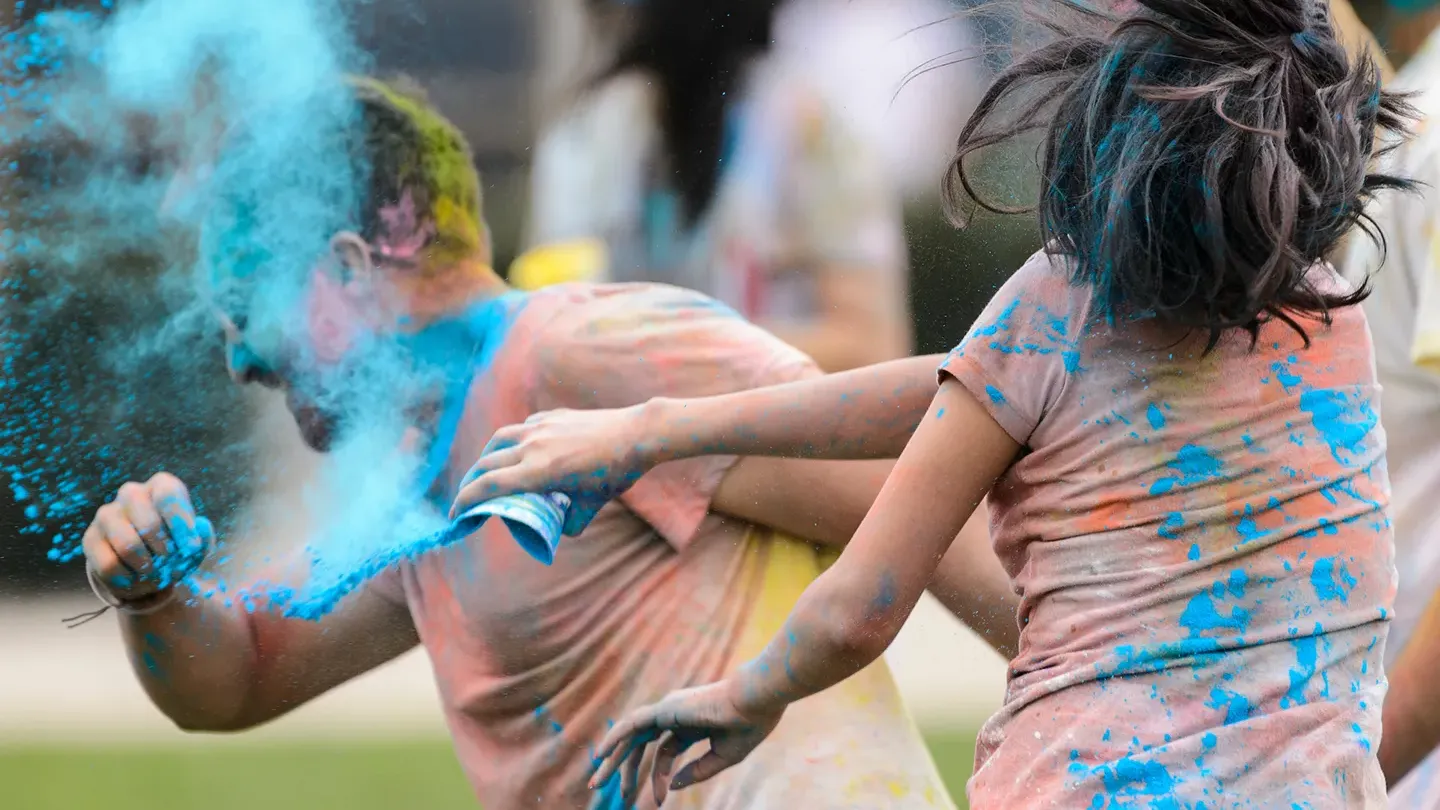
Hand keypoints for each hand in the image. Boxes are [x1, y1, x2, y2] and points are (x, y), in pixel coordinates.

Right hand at [82, 472, 212, 601]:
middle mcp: (131, 493)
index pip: (168, 496)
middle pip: (148, 524)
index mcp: (161, 486)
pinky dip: (128, 580)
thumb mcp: (194, 542)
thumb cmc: (175, 545)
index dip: (181, 524)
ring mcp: (107, 514)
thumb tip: (201, 531)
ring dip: (146, 569)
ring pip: (127, 546)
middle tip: (170, 564)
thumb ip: (202, 537)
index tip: (190, 548)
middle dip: (164, 551)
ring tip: (155, 575)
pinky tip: (135, 580)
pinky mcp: (90, 538)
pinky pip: (109, 565)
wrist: (144, 562)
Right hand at [449, 404, 656, 533]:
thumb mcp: (591, 506)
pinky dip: (513, 442)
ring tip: (487, 472)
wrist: (638, 434)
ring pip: (499, 441)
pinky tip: (520, 450)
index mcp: (538, 472)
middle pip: (486, 464)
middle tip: (469, 499)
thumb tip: (558, 529)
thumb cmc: (615, 473)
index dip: (465, 502)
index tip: (455, 516)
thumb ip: (571, 522)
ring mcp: (541, 427)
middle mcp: (532, 446)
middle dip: (471, 484)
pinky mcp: (553, 416)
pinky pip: (522, 428)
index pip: (487, 487)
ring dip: (487, 458)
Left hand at [589, 680, 782, 805]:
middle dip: (626, 769)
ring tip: (596, 782)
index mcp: (691, 724)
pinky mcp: (665, 709)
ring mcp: (668, 710)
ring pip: (632, 737)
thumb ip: (697, 772)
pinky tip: (601, 755)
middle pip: (642, 745)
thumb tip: (672, 786)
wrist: (756, 702)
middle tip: (614, 794)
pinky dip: (614, 738)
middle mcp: (675, 716)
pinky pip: (632, 725)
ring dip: (613, 759)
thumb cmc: (748, 726)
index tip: (658, 802)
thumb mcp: (724, 757)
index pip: (665, 753)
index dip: (658, 778)